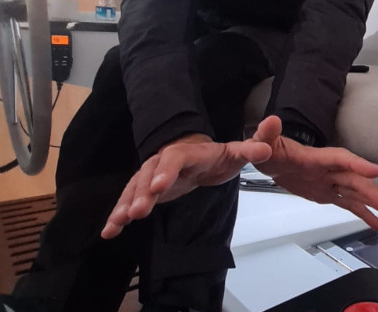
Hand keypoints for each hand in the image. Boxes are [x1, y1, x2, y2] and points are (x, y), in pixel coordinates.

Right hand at [101, 133, 271, 238]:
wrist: (199, 154)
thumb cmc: (219, 155)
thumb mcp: (237, 152)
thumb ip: (251, 149)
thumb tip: (268, 146)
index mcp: (186, 152)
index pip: (174, 159)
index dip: (166, 171)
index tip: (159, 186)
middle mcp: (163, 162)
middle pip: (150, 175)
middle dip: (142, 192)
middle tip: (138, 211)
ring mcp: (151, 175)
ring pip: (135, 188)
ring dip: (126, 204)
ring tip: (119, 222)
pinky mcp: (145, 190)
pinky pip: (128, 200)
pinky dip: (118, 213)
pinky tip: (110, 230)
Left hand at [251, 116, 377, 230]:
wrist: (264, 158)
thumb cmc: (263, 146)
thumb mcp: (259, 140)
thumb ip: (265, 135)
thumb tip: (270, 122)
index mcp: (312, 157)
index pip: (338, 159)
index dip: (356, 164)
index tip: (374, 171)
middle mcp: (325, 169)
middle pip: (352, 179)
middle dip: (371, 191)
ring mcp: (327, 182)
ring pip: (354, 192)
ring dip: (372, 202)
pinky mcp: (325, 194)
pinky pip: (347, 204)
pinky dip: (362, 213)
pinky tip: (377, 223)